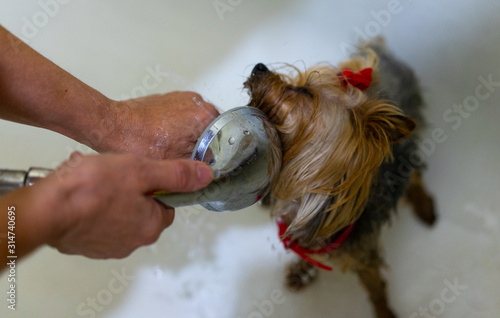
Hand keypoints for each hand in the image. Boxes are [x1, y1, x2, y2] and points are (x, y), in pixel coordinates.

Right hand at [40, 152, 213, 258]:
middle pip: (142, 209)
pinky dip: (92, 207)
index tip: (142, 173)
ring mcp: (107, 246)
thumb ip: (175, 174)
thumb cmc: (92, 189)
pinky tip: (80, 192)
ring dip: (110, 195)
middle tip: (115, 172)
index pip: (167, 204)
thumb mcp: (142, 170)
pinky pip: (96, 222)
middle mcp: (132, 242)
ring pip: (118, 214)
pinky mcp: (85, 245)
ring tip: (94, 178)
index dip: (156, 185)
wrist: (44, 210)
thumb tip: (205, 176)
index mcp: (151, 226)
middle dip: (131, 188)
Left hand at [98, 92, 218, 159]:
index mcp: (206, 115)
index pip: (225, 139)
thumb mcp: (175, 164)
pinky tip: (163, 142)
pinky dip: (177, 131)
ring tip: (172, 152)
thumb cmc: (138, 140)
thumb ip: (198, 168)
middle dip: (201, 147)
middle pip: (211, 131)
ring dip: (189, 139)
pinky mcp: (168, 100)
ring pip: (196, 126)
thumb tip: (208, 174)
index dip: (216, 156)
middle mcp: (198, 102)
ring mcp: (182, 99)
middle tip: (186, 162)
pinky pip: (181, 119)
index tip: (206, 166)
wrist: (111, 126)